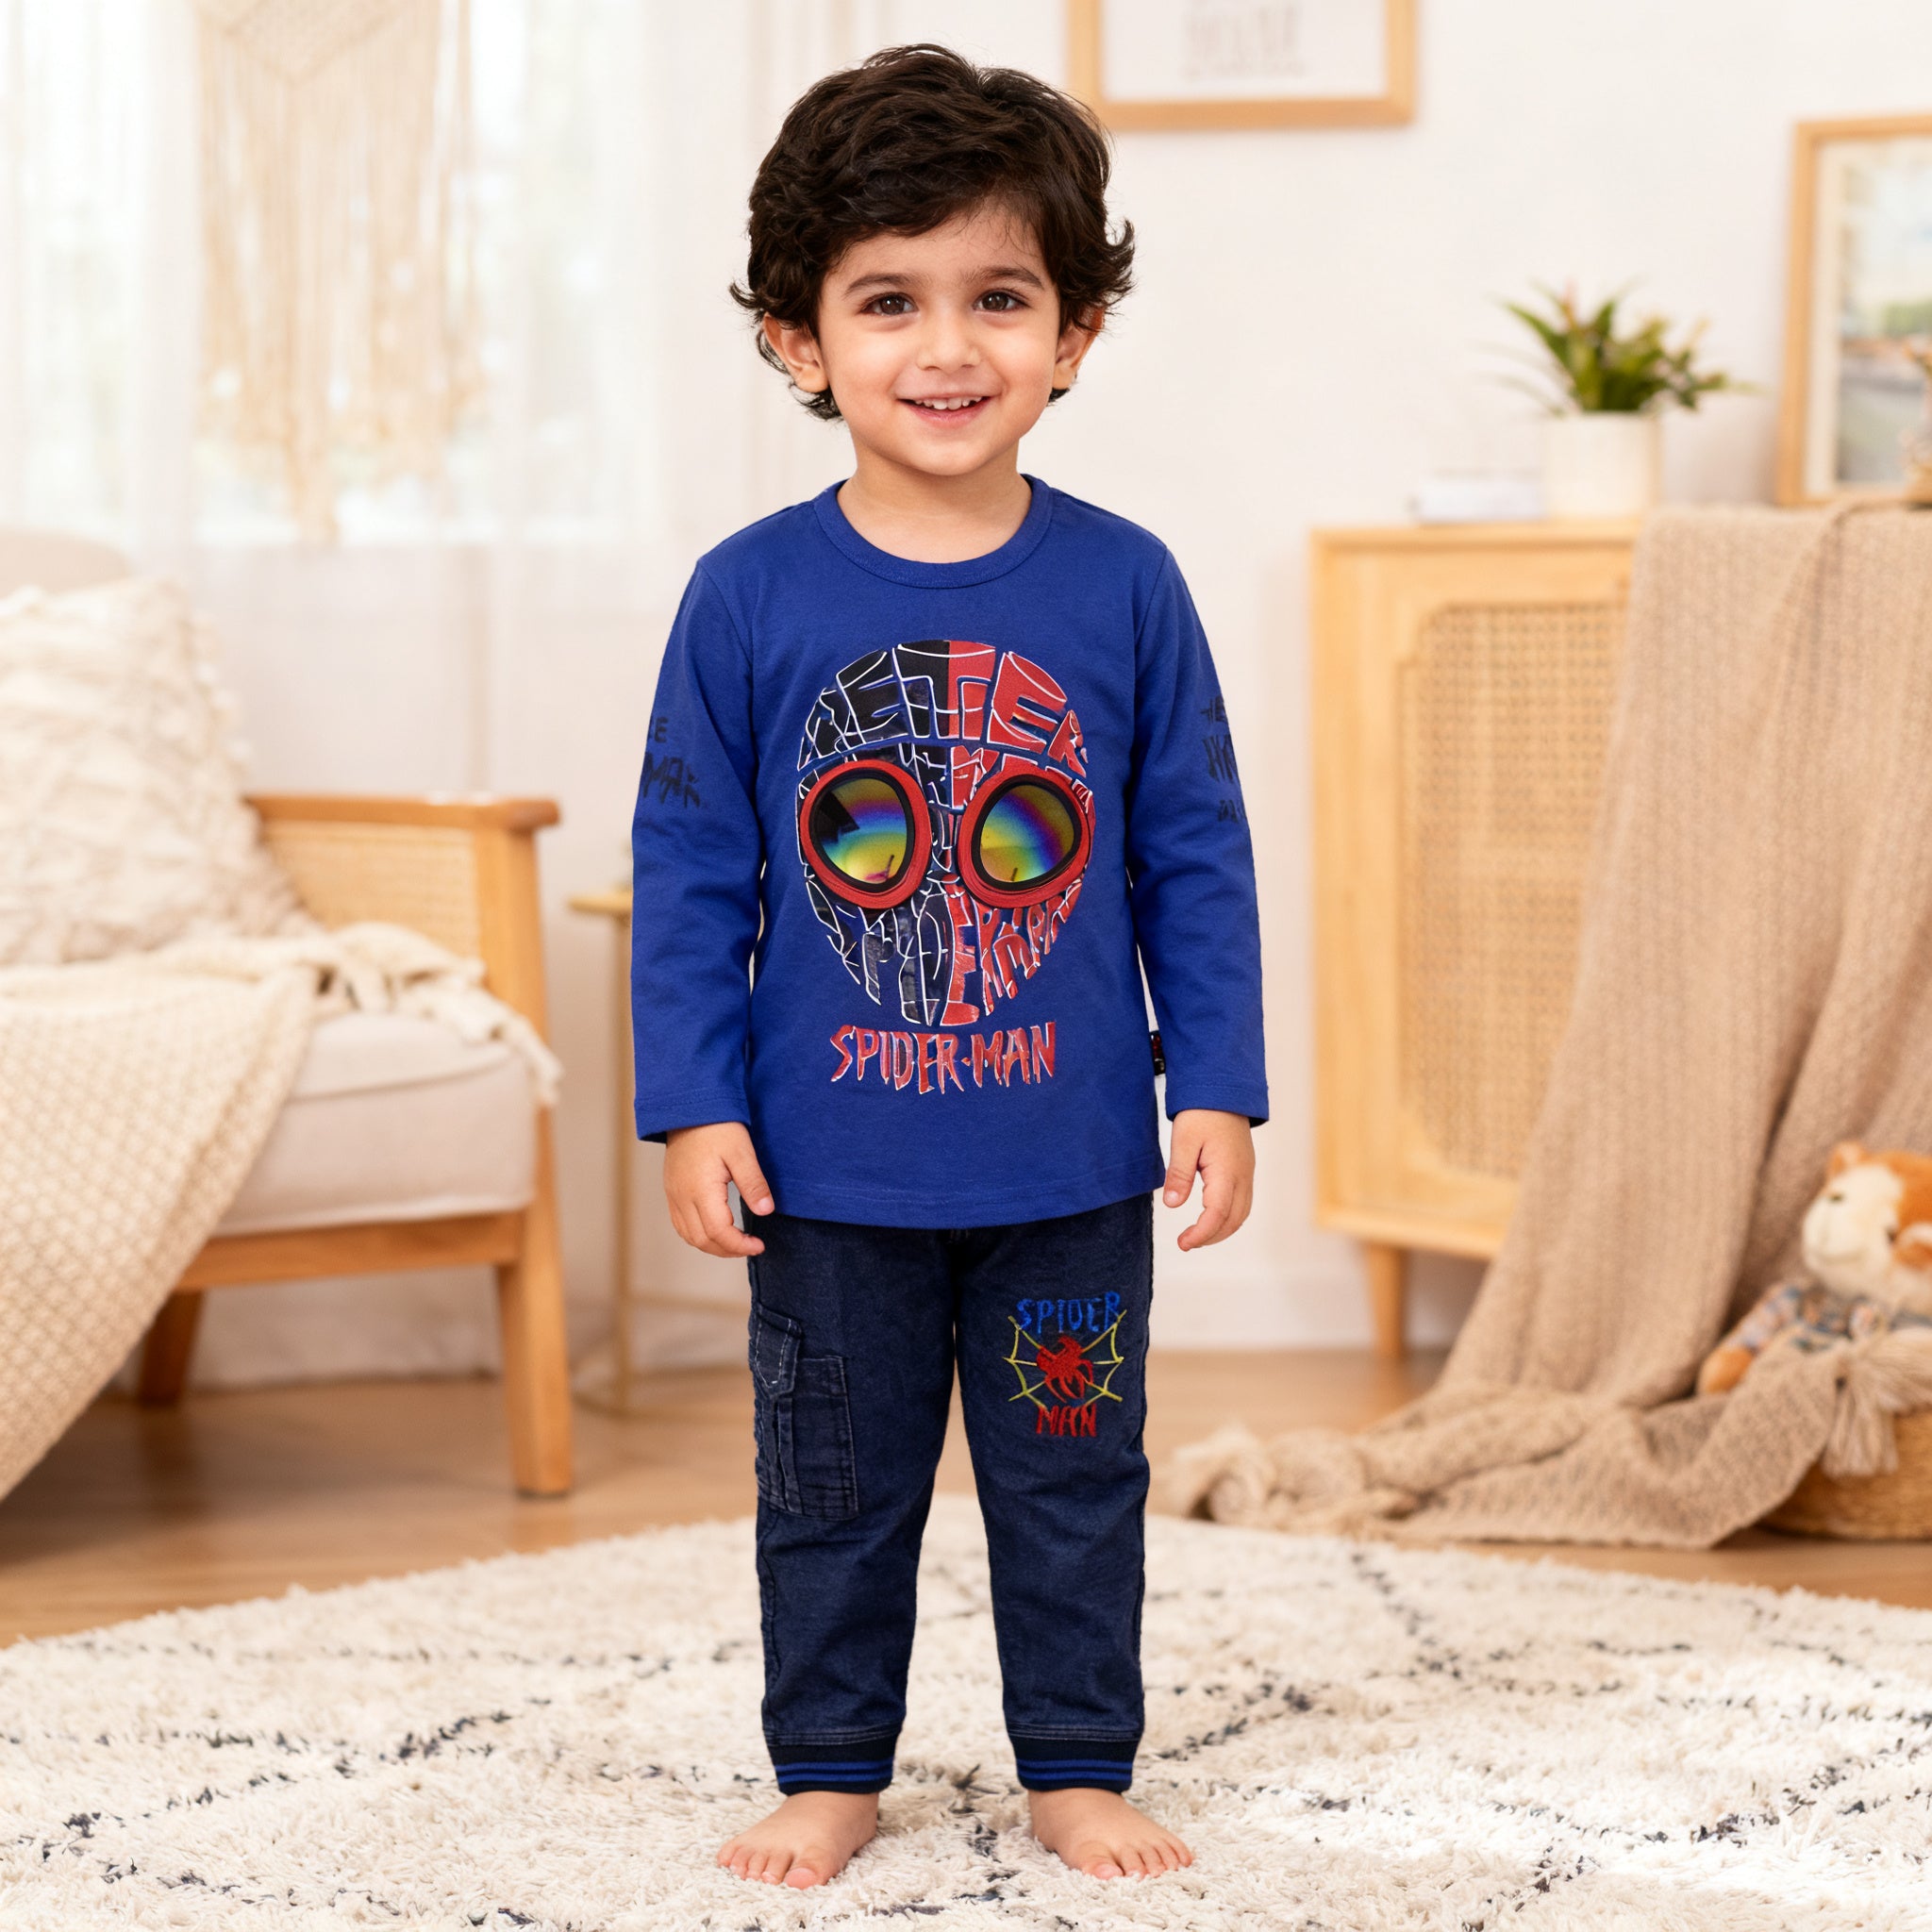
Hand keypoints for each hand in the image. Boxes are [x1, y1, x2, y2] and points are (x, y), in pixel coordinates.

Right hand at [663, 1122, 774, 1257]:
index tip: (759, 1244)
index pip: (718, 1232)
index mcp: (700, 1189)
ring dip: (712, 1245)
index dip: (740, 1245)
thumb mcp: (742, 1152)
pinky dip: (698, 1235)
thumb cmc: (717, 1126)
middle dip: (728, 1250)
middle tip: (751, 1245)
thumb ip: (753, 1184)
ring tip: (736, 1241)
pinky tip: (715, 1230)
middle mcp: (681, 1196)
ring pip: (688, 1235)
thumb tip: (766, 1211)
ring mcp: (673, 1195)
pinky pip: (681, 1224)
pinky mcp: (671, 1190)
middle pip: (701, 1240)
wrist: (690, 1108)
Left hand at [1162, 1109, 1254, 1251]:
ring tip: (1196, 1235)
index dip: (1201, 1233)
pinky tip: (1210, 1217)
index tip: (1182, 1243)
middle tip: (1185, 1242)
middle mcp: (1243, 1176)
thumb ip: (1179, 1174)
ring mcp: (1247, 1174)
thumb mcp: (1183, 1140)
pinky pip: (1242, 1202)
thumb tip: (1172, 1204)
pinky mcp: (1245, 1170)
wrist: (1224, 1090)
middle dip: (1210, 1237)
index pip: (1217, 1214)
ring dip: (1221, 1230)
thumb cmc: (1202, 1112)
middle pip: (1233, 1220)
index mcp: (1227, 1171)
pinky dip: (1228, 1217)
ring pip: (1241, 1214)